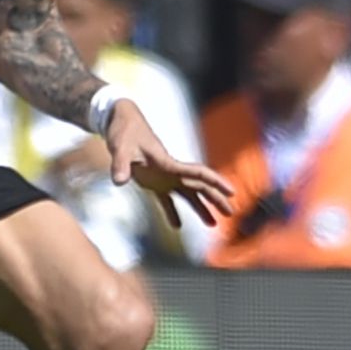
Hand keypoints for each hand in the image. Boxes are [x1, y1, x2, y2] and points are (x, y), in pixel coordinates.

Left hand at [104, 102, 236, 230]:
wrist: (119, 123)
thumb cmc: (124, 132)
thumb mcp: (120, 148)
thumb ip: (120, 165)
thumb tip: (119, 181)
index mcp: (169, 163)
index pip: (198, 172)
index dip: (216, 182)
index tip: (231, 192)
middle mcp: (171, 171)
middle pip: (199, 186)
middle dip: (216, 199)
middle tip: (230, 213)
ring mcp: (164, 177)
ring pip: (188, 194)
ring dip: (201, 208)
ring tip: (213, 224)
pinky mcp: (153, 182)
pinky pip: (167, 200)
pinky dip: (172, 212)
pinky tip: (177, 226)